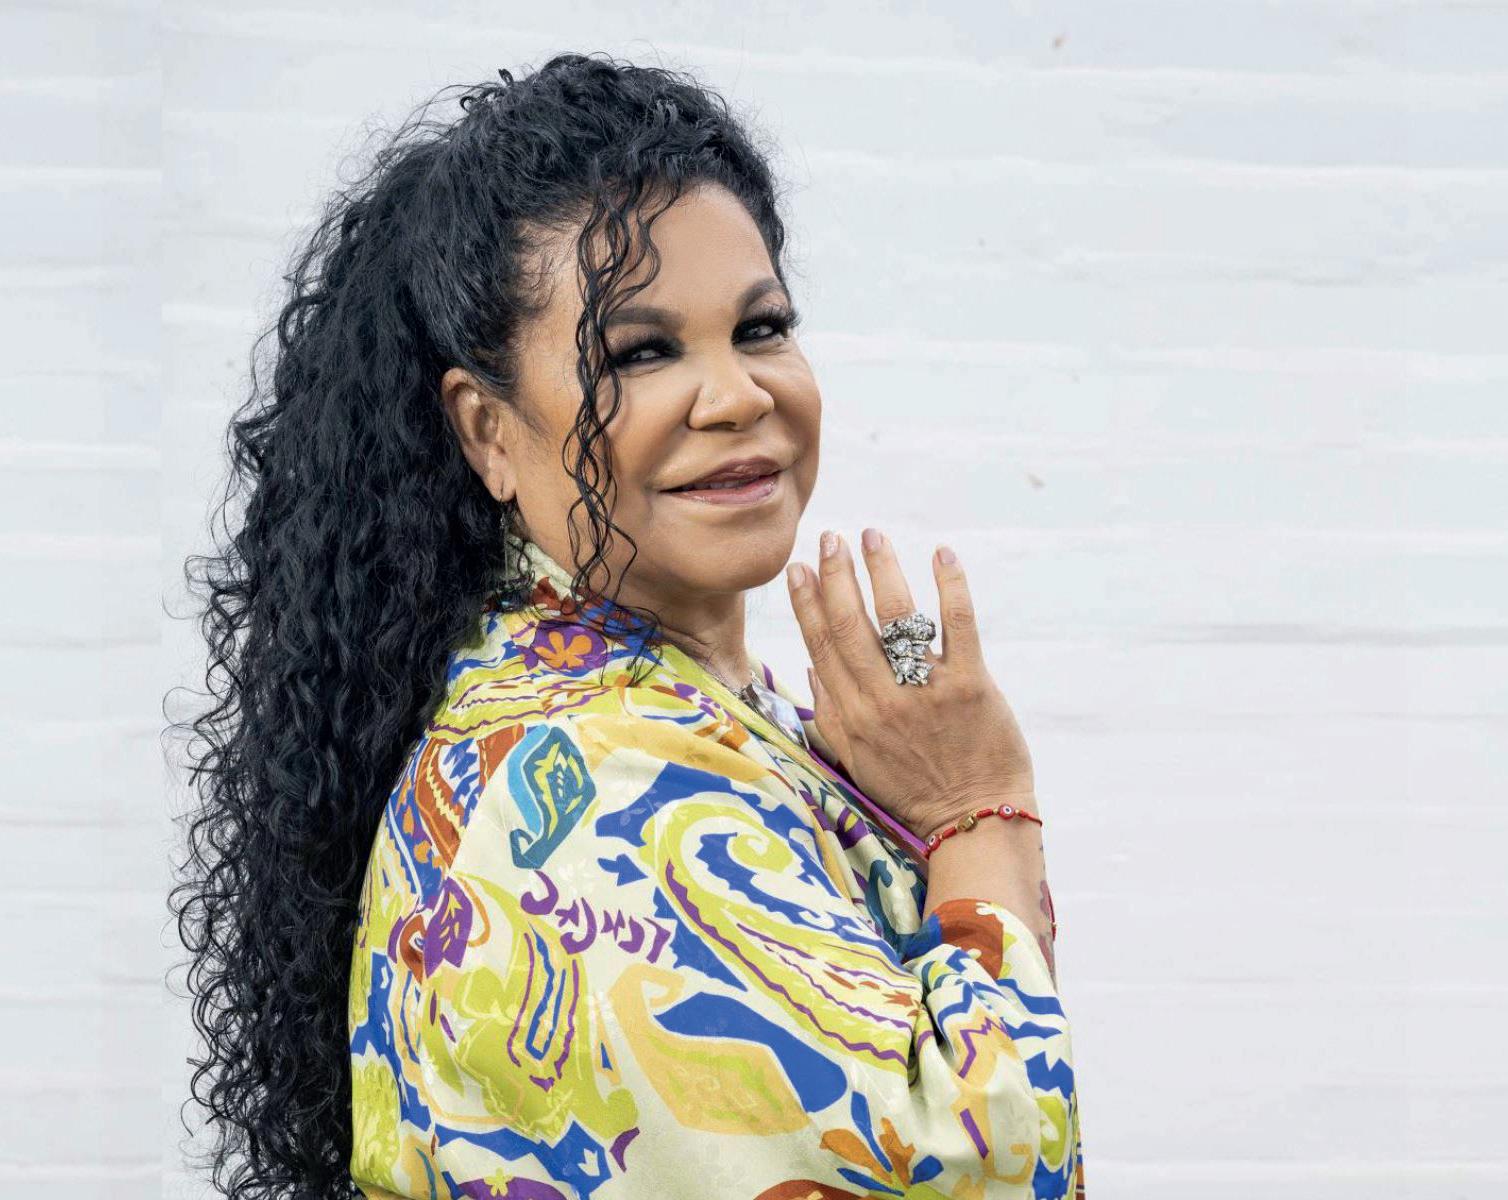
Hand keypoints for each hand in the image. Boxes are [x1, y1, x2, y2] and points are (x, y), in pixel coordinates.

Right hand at [785, 529, 1035, 839]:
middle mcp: (882, 701)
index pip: (821, 647)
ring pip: (897, 617)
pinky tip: (942, 554)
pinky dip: (951, 586)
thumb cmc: (914, 793)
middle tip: (830, 538)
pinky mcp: (970, 686)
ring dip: (882, 570)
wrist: (974, 823)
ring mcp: (925, 692)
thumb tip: (810, 667)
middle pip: (850, 625)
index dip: (807, 603)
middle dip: (837, 575)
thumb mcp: (856, 762)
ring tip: (872, 535)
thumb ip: (829, 716)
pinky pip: (958, 625)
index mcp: (852, 717)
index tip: (798, 568)